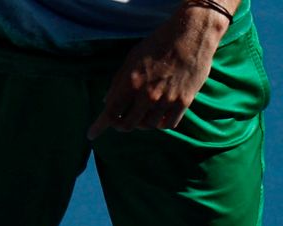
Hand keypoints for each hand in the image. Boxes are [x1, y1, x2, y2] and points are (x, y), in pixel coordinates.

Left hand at [87, 4, 229, 138]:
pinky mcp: (183, 102)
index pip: (111, 112)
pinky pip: (168, 124)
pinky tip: (159, 116)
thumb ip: (118, 81)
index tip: (91, 134)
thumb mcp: (132, 58)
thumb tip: (106, 102)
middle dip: (121, 125)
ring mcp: (166, 100)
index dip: (99, 126)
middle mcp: (148, 95)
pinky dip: (161, 123)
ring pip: (148, 126)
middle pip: (128, 125)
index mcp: (132, 82)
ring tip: (143, 112)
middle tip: (121, 121)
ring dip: (142, 123)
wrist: (191, 34)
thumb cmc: (159, 43)